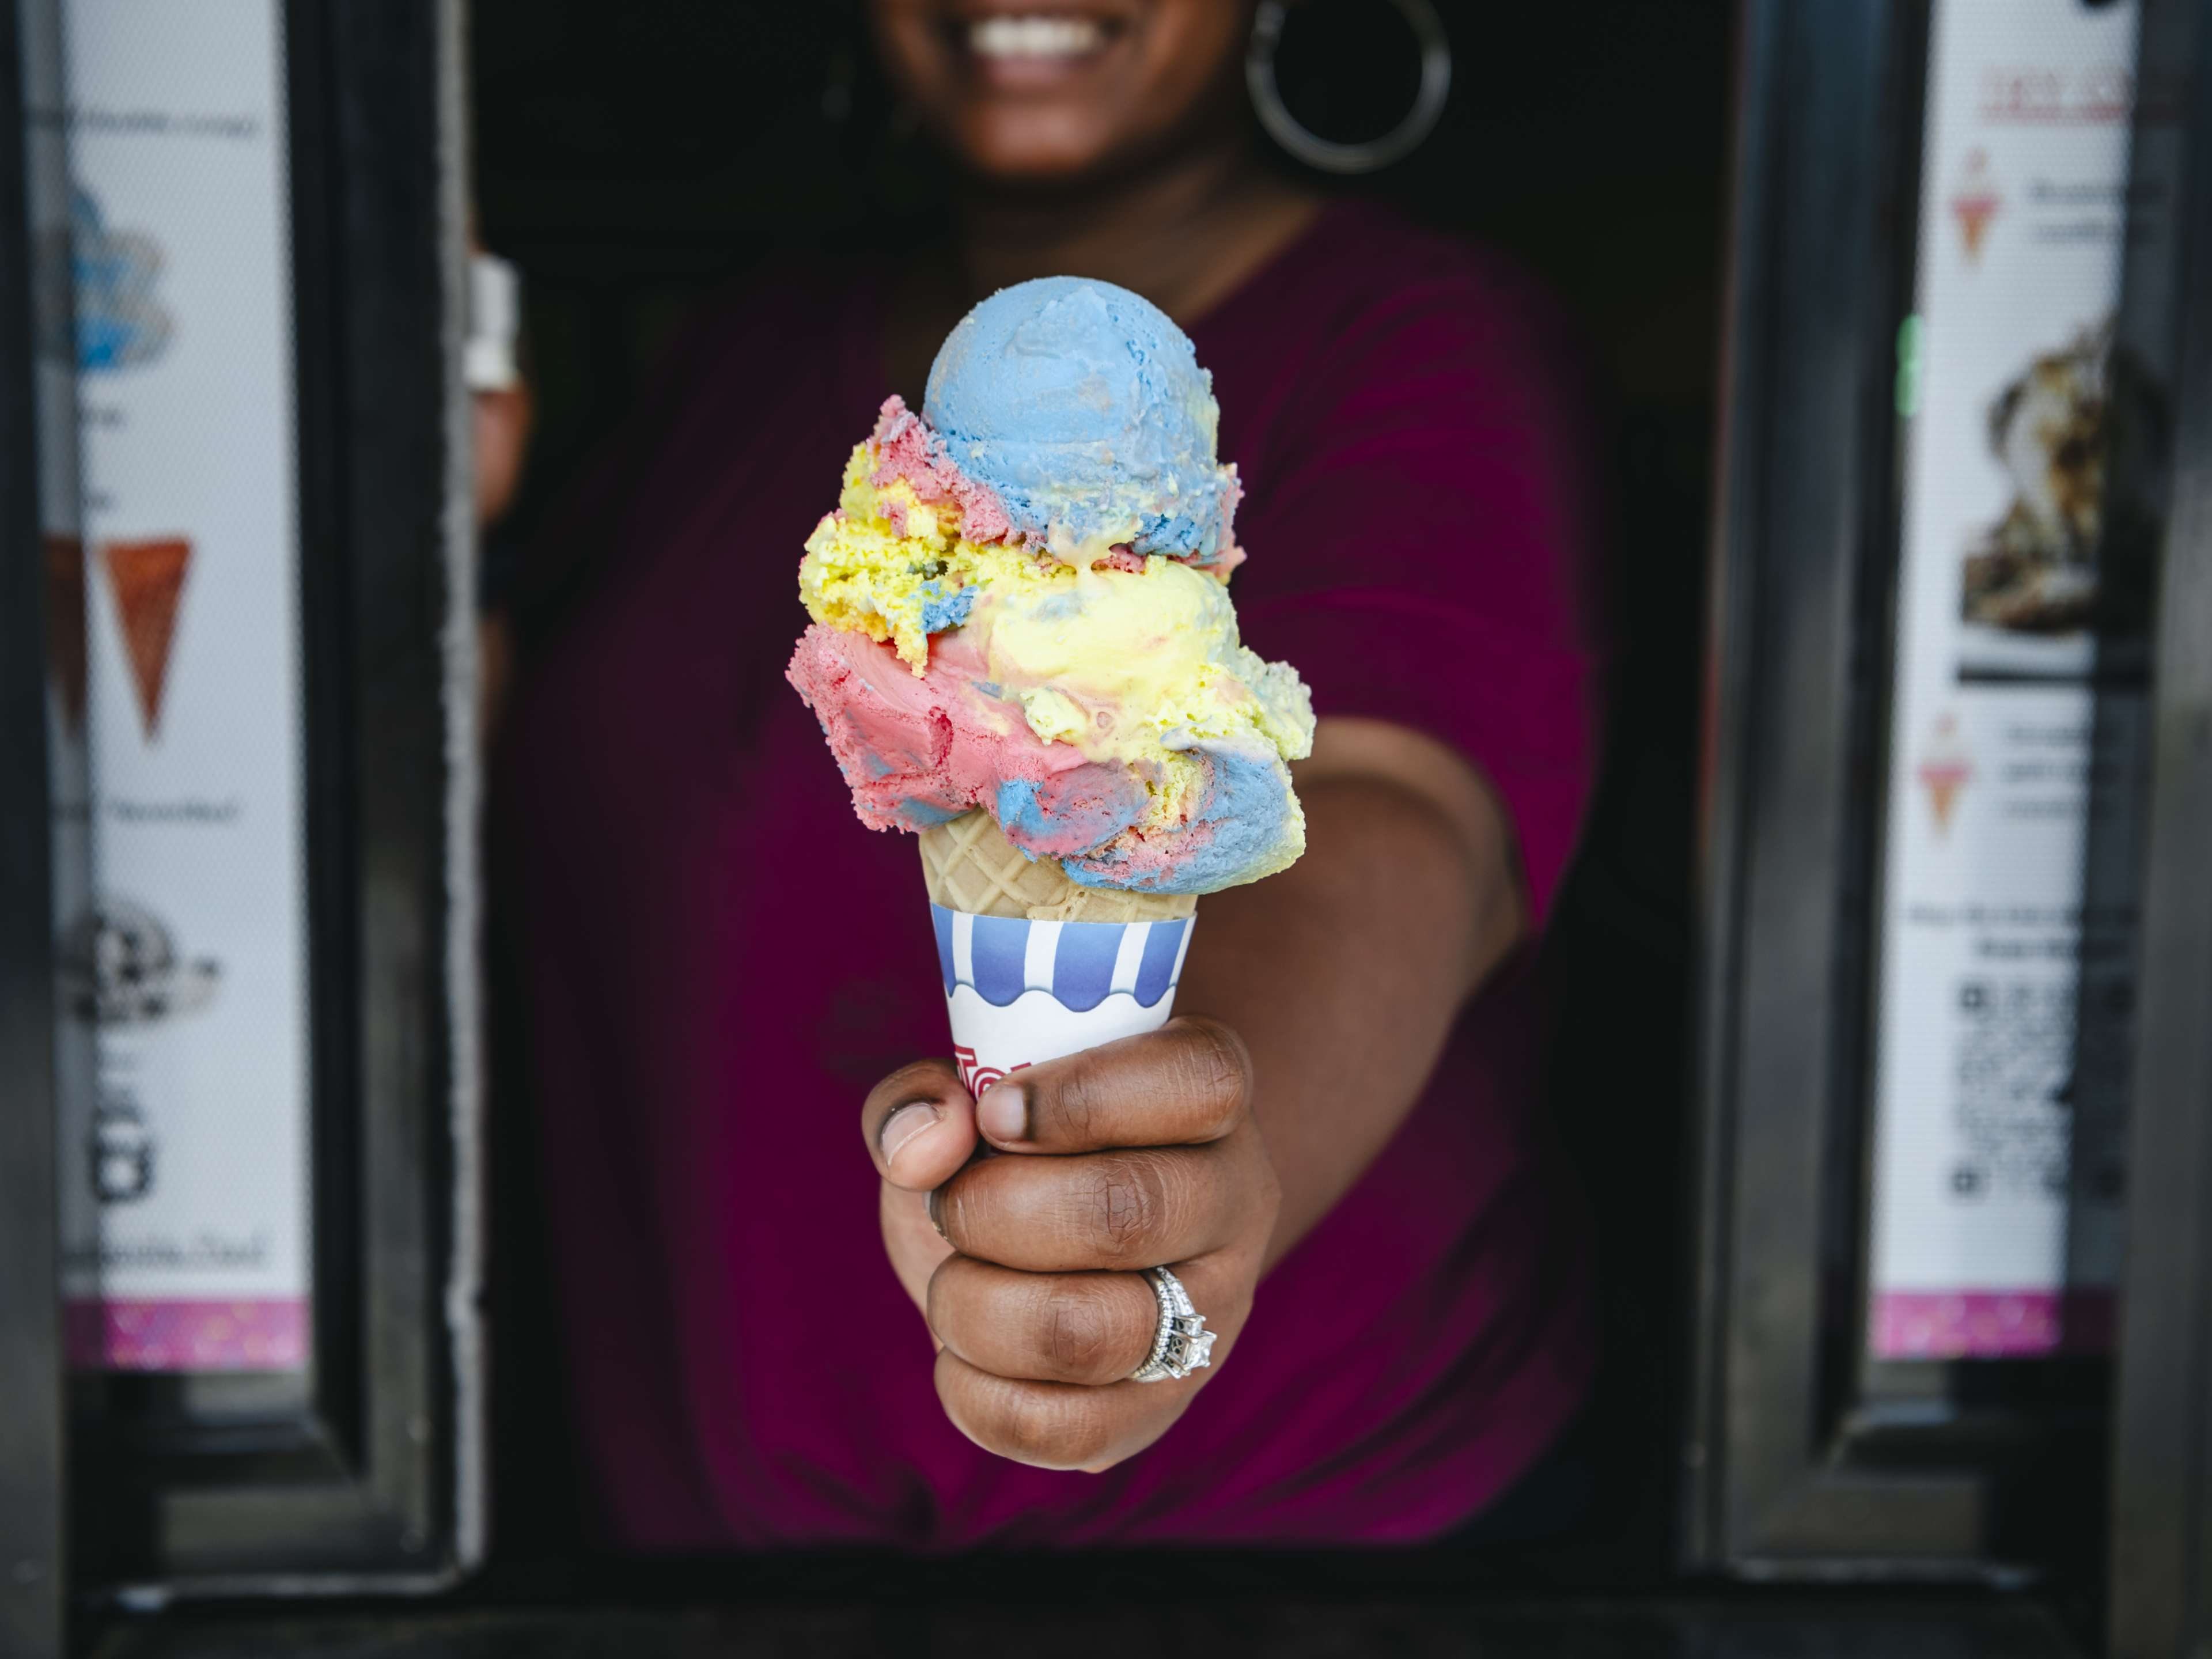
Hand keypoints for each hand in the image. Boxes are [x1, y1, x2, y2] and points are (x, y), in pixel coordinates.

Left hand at [860, 1018, 1279, 1471]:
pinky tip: (960, 1353)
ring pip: (1097, 1334)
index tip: (993, 1113)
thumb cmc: (1016, 1153)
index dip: (1083, 1098)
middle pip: (1131, 1214)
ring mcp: (1210, 1315)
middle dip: (996, 1213)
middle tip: (948, 1207)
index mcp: (1209, 1097)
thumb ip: (928, 1096)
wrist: (1053, 1246)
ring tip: (952, 1282)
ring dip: (978, 1307)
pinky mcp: (1160, 1408)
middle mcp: (1234, 1203)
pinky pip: (1069, 1430)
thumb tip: (923, 1147)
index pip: (1198, 1084)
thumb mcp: (967, 1101)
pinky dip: (977, 1395)